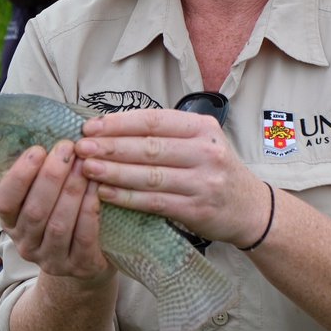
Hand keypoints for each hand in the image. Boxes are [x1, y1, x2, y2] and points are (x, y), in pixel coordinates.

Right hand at [0, 140, 113, 286]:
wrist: (85, 260)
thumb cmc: (63, 212)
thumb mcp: (45, 195)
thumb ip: (40, 171)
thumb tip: (47, 127)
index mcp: (11, 223)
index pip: (4, 202)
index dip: (19, 176)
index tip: (38, 149)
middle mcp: (26, 244)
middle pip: (35, 210)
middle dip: (52, 176)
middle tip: (69, 148)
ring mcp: (52, 260)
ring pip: (59, 224)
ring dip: (73, 190)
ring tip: (86, 164)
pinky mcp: (79, 267)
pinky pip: (84, 237)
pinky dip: (90, 210)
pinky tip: (98, 189)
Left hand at [75, 109, 270, 248]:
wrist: (250, 209)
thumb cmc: (216, 170)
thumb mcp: (202, 141)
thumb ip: (167, 134)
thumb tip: (113, 128)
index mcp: (203, 128)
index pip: (155, 121)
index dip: (119, 123)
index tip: (91, 126)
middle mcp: (206, 152)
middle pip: (149, 147)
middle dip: (110, 146)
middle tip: (80, 146)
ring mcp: (203, 182)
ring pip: (149, 175)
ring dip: (114, 171)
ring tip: (86, 168)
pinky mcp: (197, 209)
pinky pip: (154, 202)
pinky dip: (127, 197)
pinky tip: (105, 193)